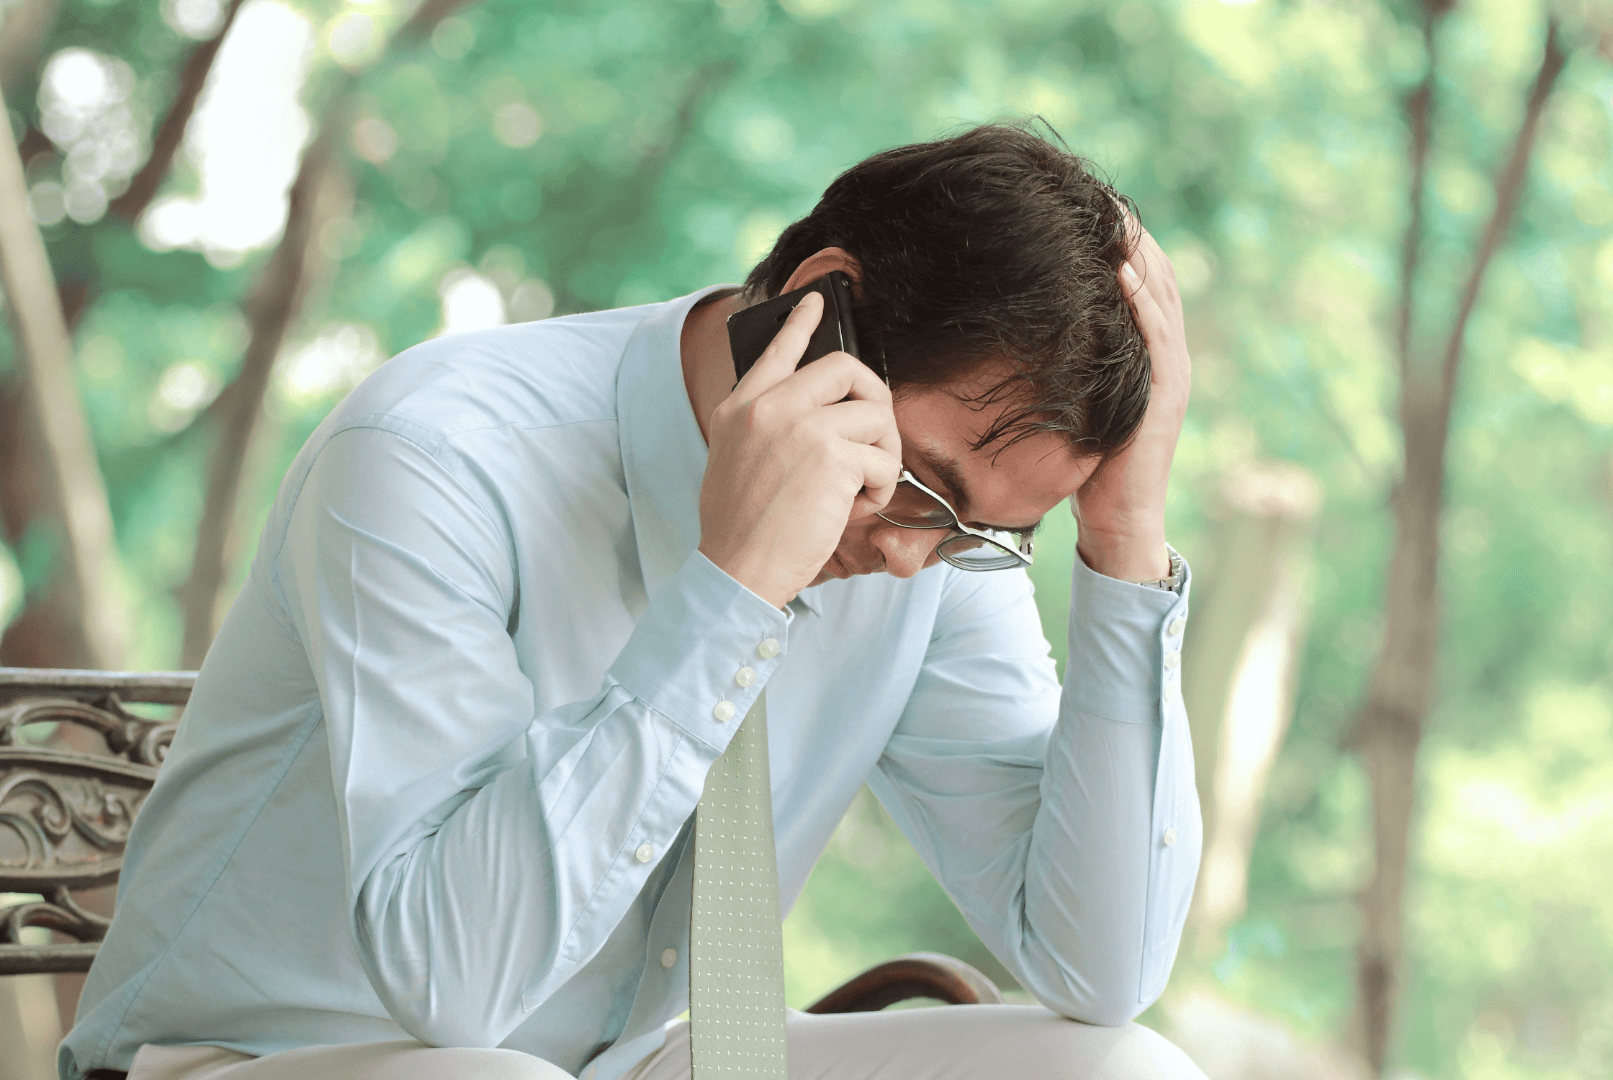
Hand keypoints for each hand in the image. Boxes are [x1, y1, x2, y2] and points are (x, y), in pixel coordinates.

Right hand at [698, 291, 901, 607]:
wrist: (737, 569)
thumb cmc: (739, 528)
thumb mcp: (733, 462)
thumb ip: (765, 429)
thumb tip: (816, 417)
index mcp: (739, 409)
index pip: (775, 351)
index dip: (800, 323)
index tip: (816, 300)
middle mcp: (768, 408)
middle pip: (845, 367)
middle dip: (875, 399)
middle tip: (876, 436)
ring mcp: (801, 427)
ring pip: (875, 415)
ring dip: (883, 455)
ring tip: (864, 487)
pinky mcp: (832, 457)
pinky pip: (883, 459)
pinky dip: (882, 488)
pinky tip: (857, 507)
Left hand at [1074, 219, 1191, 581]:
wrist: (1118, 520)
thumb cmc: (1088, 464)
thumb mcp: (1078, 400)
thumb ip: (1071, 364)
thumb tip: (1031, 329)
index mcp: (1150, 354)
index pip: (1143, 282)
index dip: (1124, 242)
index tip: (1095, 205)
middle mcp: (1168, 356)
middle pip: (1159, 277)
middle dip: (1134, 234)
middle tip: (1104, 193)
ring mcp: (1171, 373)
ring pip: (1163, 297)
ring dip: (1140, 254)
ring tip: (1114, 215)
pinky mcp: (1164, 394)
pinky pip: (1157, 336)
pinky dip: (1142, 300)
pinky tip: (1121, 270)